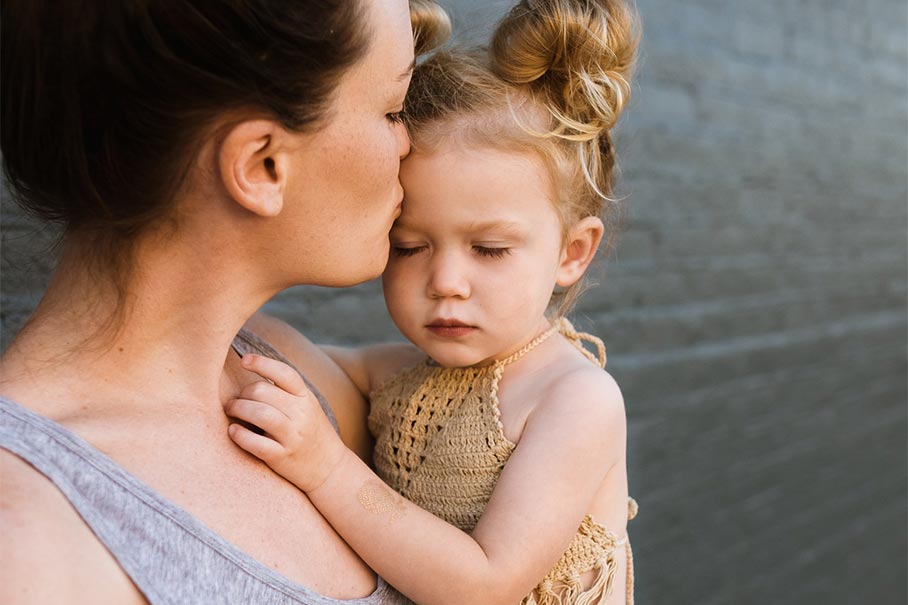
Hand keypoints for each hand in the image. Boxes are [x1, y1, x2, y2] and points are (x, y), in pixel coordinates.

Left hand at [225, 354, 346, 491]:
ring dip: (238, 408)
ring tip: (231, 410)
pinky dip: (240, 435)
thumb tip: (254, 370)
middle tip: (235, 400)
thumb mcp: (307, 406)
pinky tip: (233, 431)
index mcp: (306, 397)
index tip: (244, 360)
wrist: (329, 467)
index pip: (284, 373)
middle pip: (263, 391)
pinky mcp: (282, 457)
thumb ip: (285, 391)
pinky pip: (256, 443)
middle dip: (242, 393)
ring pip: (259, 413)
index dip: (262, 363)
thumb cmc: (311, 432)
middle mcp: (301, 414)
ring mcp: (292, 436)